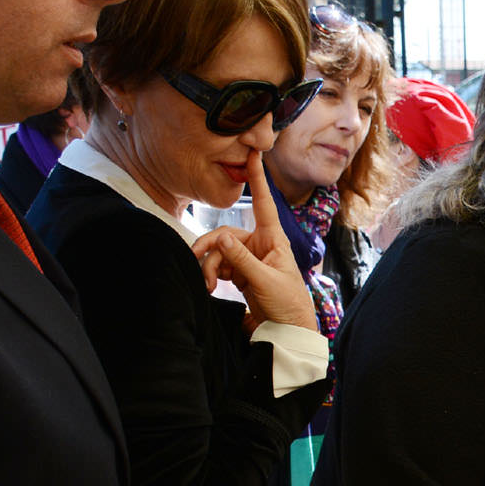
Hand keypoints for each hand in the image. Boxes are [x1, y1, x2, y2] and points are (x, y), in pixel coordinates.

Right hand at [190, 151, 317, 333]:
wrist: (288, 331)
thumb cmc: (287, 304)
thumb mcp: (264, 281)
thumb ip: (241, 260)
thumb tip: (220, 238)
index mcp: (273, 239)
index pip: (263, 203)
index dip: (257, 179)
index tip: (254, 154)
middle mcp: (260, 244)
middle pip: (225, 234)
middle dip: (209, 248)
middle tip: (196, 263)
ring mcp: (248, 258)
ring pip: (218, 251)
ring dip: (208, 265)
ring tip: (206, 284)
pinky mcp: (240, 273)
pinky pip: (218, 265)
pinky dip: (210, 273)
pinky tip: (208, 285)